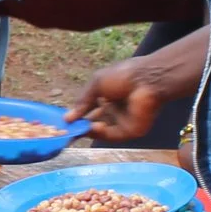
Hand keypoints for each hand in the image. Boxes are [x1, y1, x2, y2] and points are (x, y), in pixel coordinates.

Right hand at [68, 30, 206, 140]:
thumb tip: (67, 117)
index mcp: (106, 97)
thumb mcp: (97, 84)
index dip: (76, 116)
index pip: (88, 111)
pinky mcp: (131, 131)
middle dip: (79, 127)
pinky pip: (112, 135)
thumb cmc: (123, 75)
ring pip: (101, 131)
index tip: (63, 122)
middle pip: (93, 123)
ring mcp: (122, 122)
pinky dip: (101, 133)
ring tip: (78, 128)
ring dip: (88, 130)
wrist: (147, 79)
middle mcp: (113, 110)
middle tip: (65, 131)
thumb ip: (82, 101)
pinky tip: (94, 126)